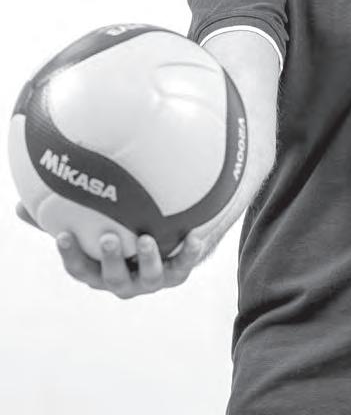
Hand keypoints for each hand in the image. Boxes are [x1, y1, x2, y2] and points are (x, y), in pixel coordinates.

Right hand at [16, 201, 204, 298]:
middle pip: (113, 278)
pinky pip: (184, 266)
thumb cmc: (115, 235)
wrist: (161, 246)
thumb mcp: (88, 229)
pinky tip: (194, 236)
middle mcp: (122, 281)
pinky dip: (189, 253)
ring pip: (148, 277)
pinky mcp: (176, 274)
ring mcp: (150, 280)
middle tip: (110, 238)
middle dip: (111, 260)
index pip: (79, 269)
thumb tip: (19, 206)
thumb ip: (59, 218)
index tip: (63, 234)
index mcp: (98, 272)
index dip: (71, 254)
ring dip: (148, 260)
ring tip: (147, 240)